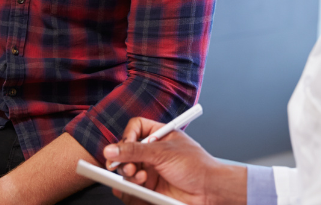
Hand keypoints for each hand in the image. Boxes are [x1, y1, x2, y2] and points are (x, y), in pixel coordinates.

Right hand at [104, 120, 245, 204]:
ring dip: (129, 177)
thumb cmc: (197, 166)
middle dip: (124, 161)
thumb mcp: (163, 153)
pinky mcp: (149, 189)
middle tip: (129, 168)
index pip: (134, 128)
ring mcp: (150, 171)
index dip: (127, 136)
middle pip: (125, 153)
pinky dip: (131, 191)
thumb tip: (111, 150)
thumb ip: (135, 150)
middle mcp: (152, 154)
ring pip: (125, 173)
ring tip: (141, 179)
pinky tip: (141, 188)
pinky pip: (130, 190)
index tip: (126, 145)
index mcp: (158, 136)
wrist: (209, 191)